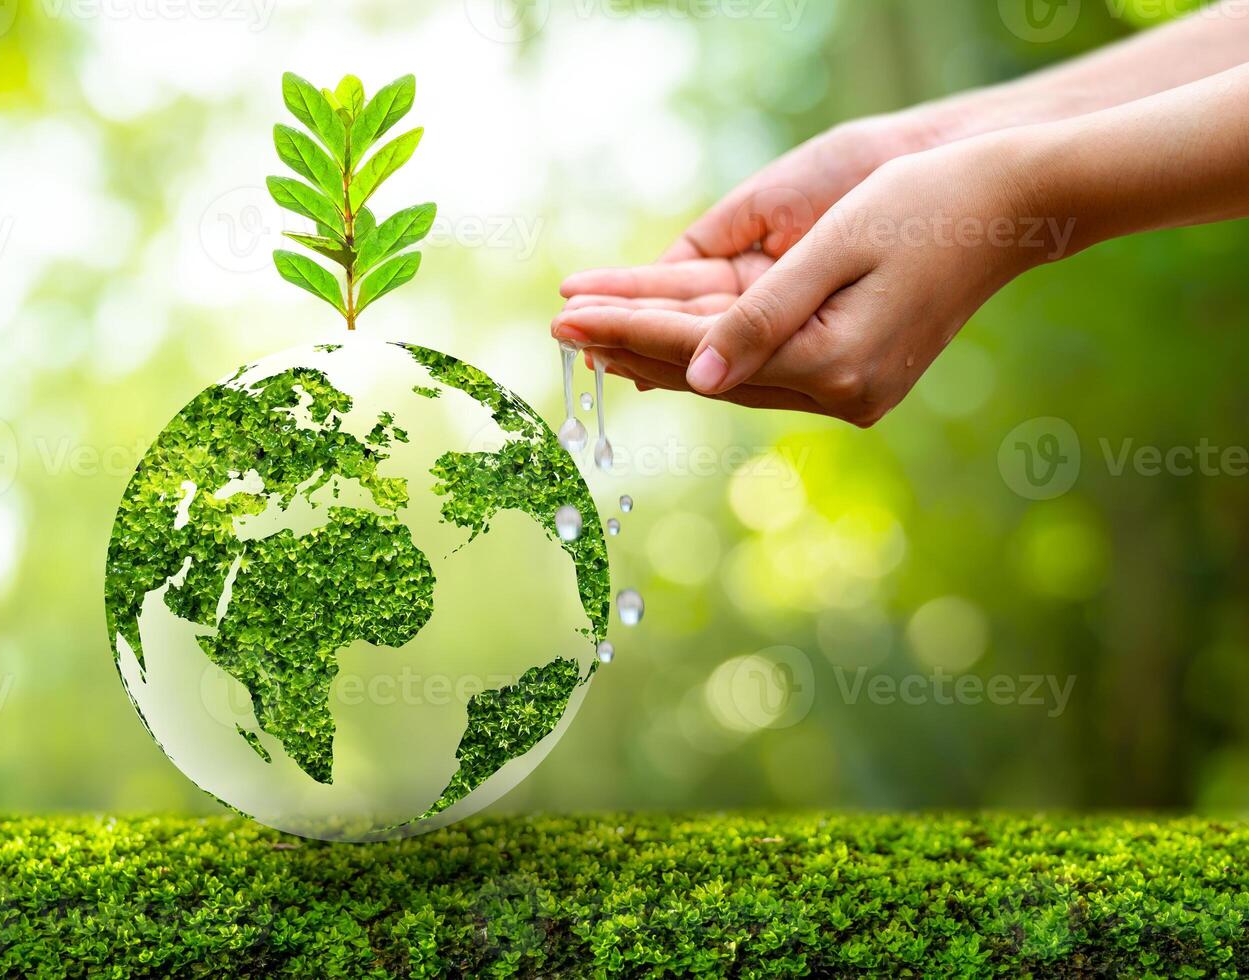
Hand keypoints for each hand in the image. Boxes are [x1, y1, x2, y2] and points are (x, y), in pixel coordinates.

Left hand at [552, 132, 1054, 425]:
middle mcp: (843, 392)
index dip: (627, 330)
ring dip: (662, 356)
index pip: (702, 351)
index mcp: (835, 363)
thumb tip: (698, 376)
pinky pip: (763, 370)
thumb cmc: (926, 208)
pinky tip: (667, 348)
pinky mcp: (859, 378)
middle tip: (559, 328)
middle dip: (630, 347)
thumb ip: (762, 316)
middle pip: (710, 374)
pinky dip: (709, 356)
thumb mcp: (836, 249)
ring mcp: (854, 392)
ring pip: (732, 377)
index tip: (565, 315)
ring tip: (595, 338)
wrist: (1014, 208)